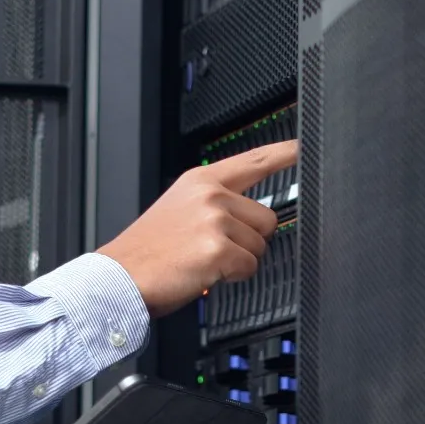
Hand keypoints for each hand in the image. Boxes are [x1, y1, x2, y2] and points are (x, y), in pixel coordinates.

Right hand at [97, 140, 298, 315]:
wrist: (119, 276)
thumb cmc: (149, 251)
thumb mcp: (179, 209)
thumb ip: (215, 203)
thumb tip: (251, 217)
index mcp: (200, 181)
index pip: (252, 161)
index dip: (283, 154)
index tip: (304, 147)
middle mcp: (210, 195)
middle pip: (267, 218)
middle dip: (249, 240)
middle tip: (211, 248)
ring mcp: (214, 220)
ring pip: (260, 246)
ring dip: (238, 260)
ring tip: (202, 260)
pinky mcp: (217, 248)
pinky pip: (249, 266)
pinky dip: (232, 276)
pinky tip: (204, 272)